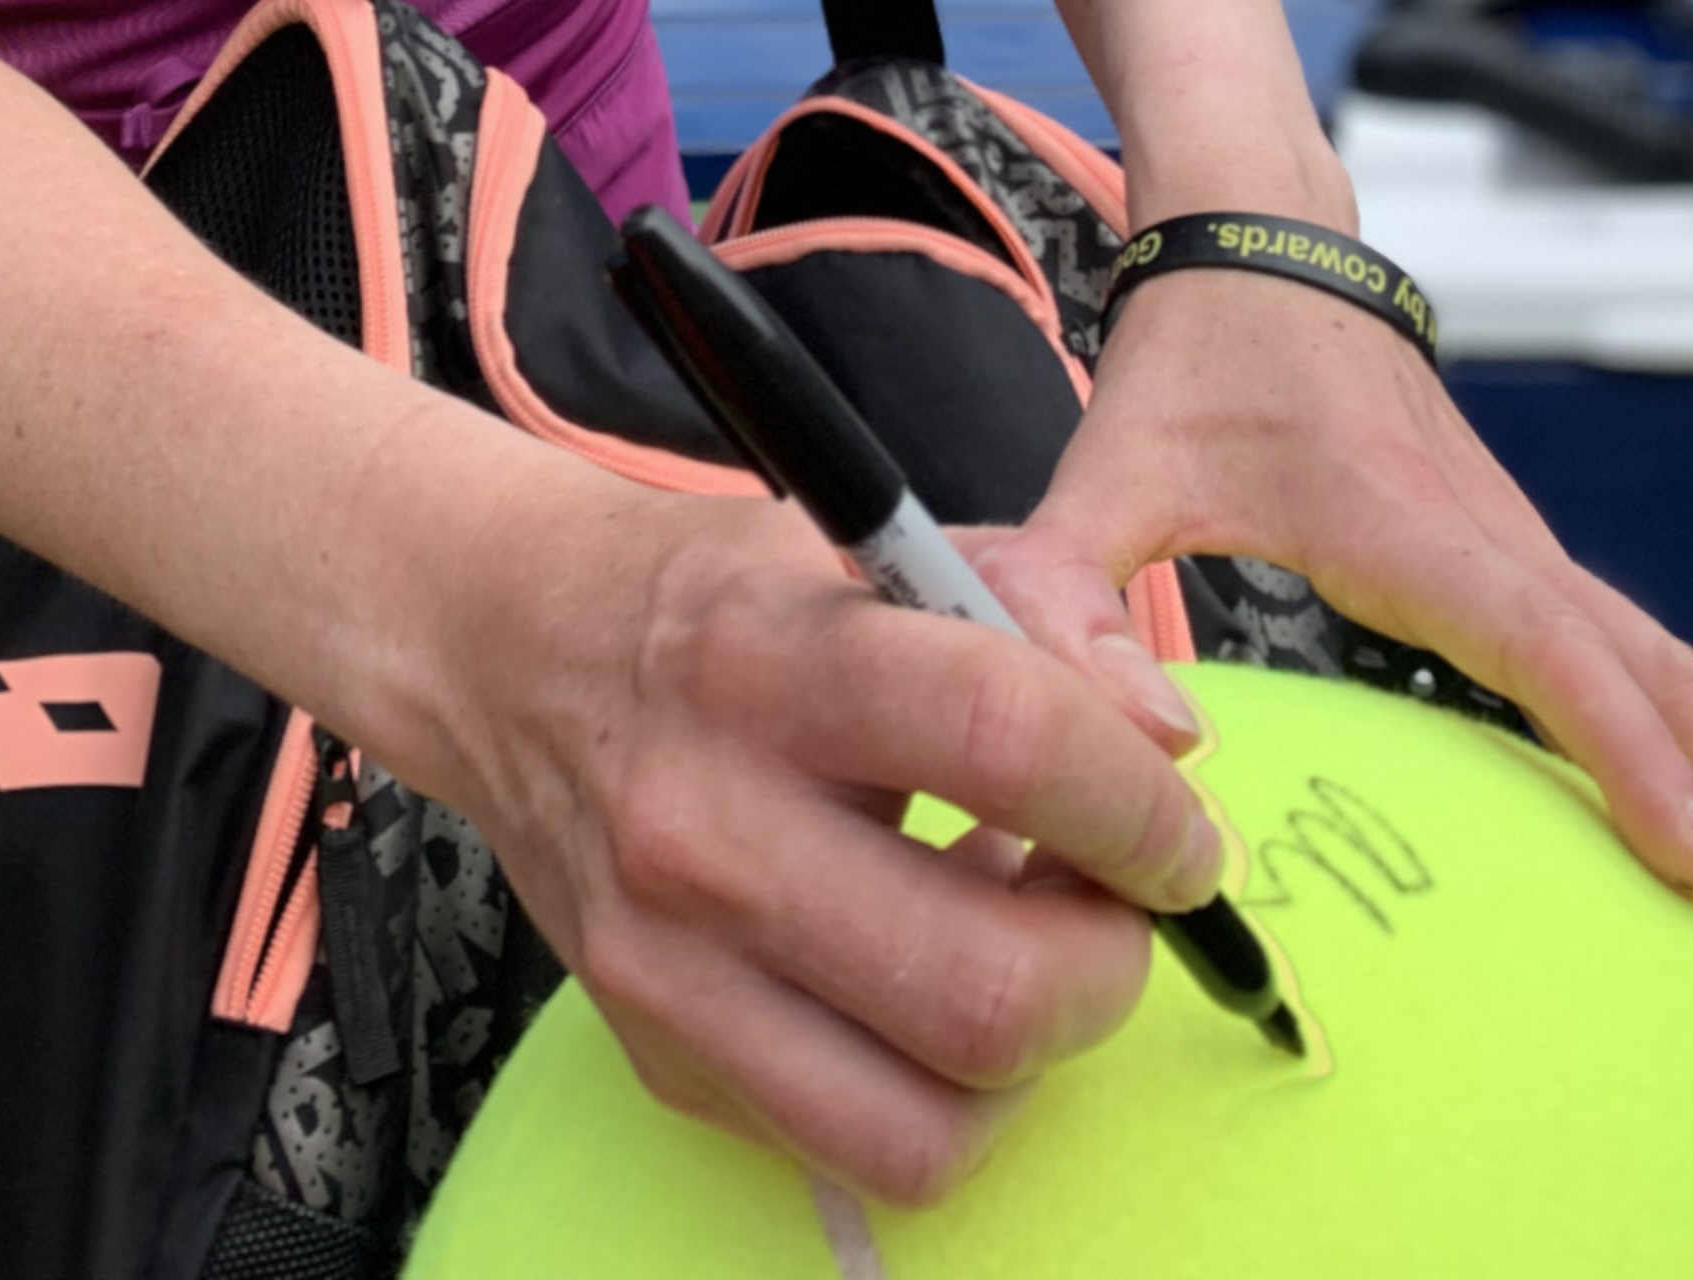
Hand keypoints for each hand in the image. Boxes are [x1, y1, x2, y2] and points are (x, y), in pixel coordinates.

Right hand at [417, 462, 1220, 1205]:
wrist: (511, 653)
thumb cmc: (718, 599)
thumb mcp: (870, 539)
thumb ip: (1036, 602)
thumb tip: (1169, 736)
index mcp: (764, 659)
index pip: (1006, 741)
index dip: (1138, 803)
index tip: (1180, 829)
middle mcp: (700, 823)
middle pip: (985, 985)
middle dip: (1111, 962)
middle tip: (1119, 903)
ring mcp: (668, 966)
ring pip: (935, 1116)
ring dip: (1038, 1050)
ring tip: (1028, 946)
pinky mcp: (661, 1060)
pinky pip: (863, 1153)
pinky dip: (947, 1096)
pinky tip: (935, 985)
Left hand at [1026, 261, 1692, 1002]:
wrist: (1262, 232)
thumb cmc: (1191, 358)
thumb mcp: (1107, 464)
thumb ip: (1069, 588)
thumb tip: (1132, 740)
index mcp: (1403, 521)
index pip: (1542, 644)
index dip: (1623, 752)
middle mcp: (1495, 536)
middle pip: (1672, 679)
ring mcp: (1529, 550)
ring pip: (1685, 676)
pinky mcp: (1532, 569)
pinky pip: (1652, 670)